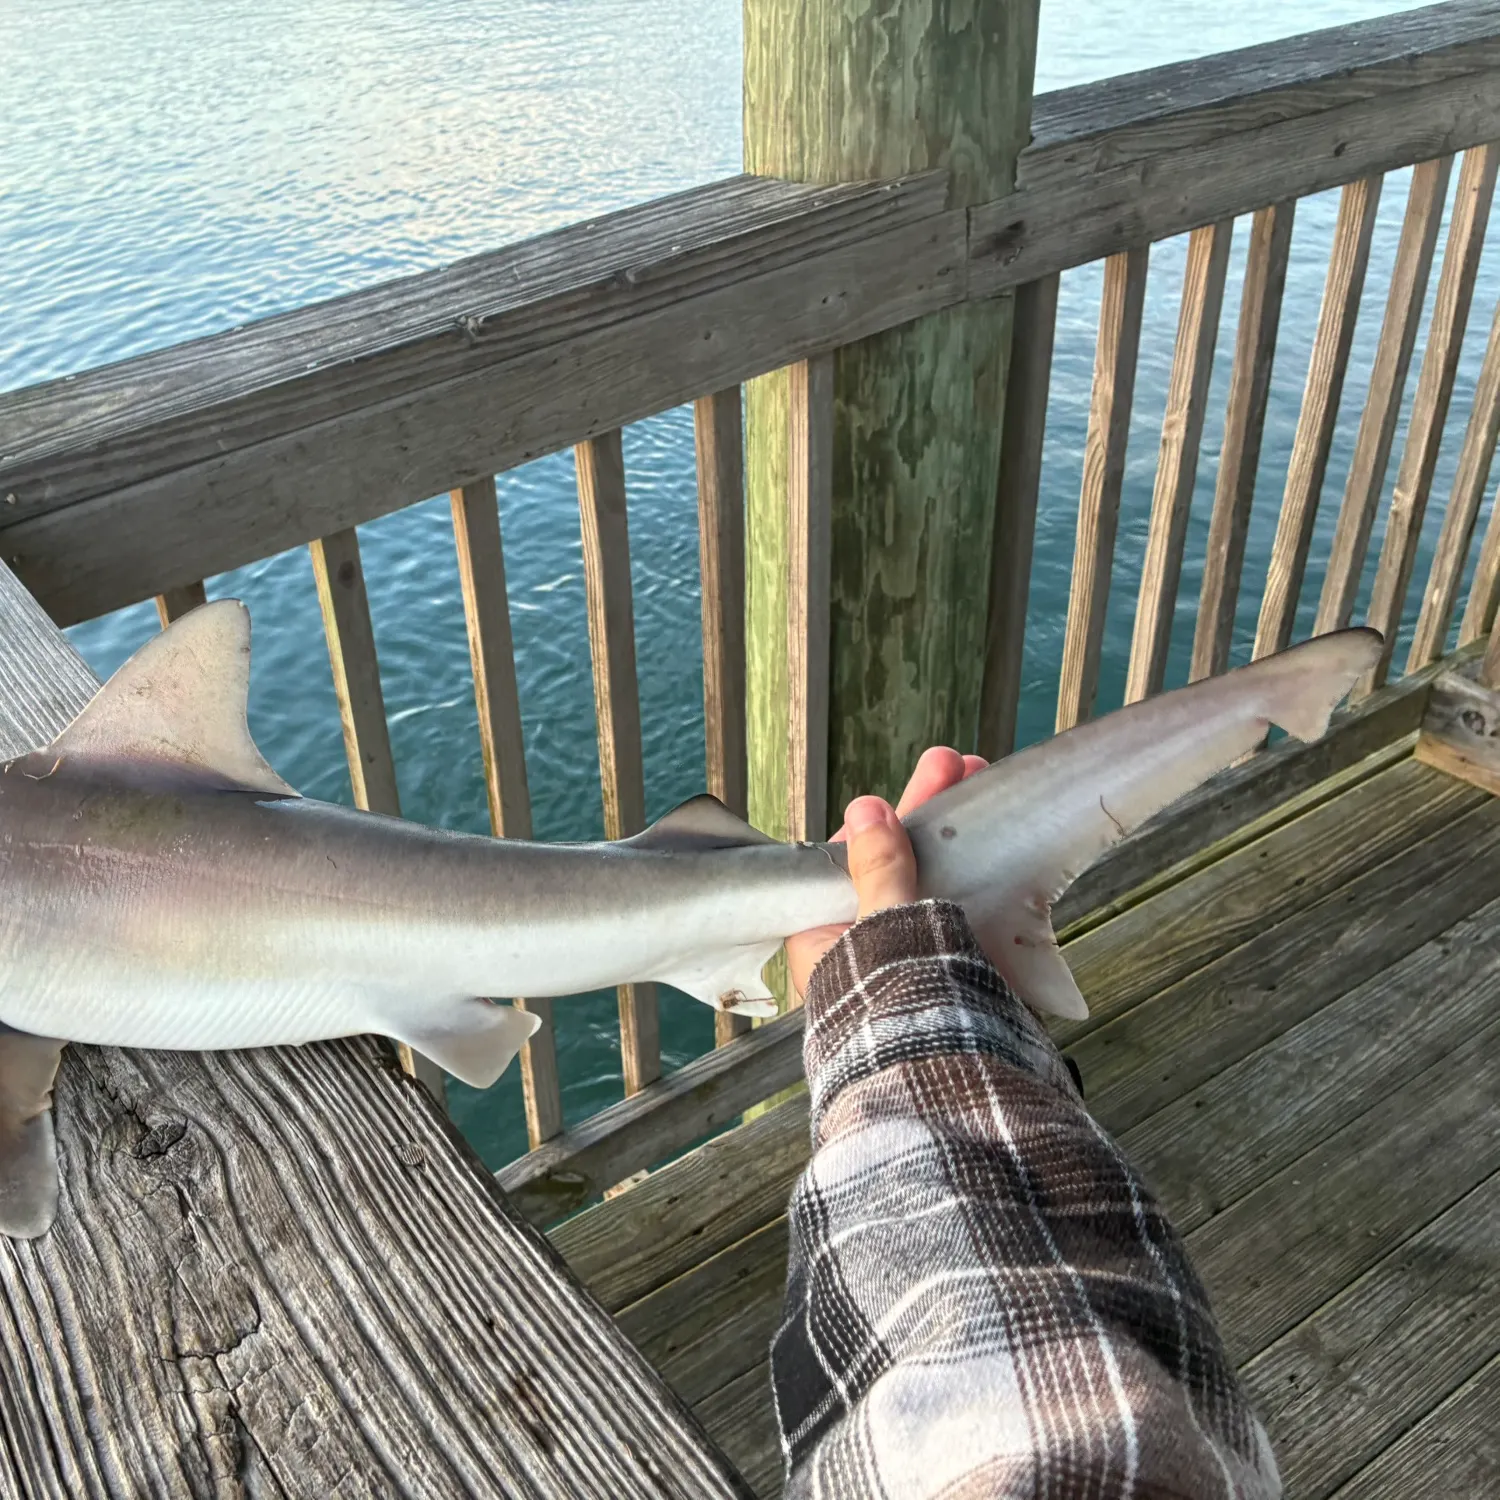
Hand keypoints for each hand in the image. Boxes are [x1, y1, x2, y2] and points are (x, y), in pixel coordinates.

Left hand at [786, 746, 986, 997]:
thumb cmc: (899, 1008)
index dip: (879, 822)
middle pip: (891, 865)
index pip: (843, 863)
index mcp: (822, 942)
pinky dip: (979, 879)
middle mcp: (862, 951)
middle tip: (958, 763)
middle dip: (926, 813)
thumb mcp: (883, 925)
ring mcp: (908, 962)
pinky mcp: (951, 974)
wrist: (952, 1086)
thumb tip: (865, 811)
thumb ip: (878, 868)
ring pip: (929, 883)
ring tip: (984, 779)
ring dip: (956, 835)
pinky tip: (1003, 845)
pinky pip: (960, 913)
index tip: (910, 789)